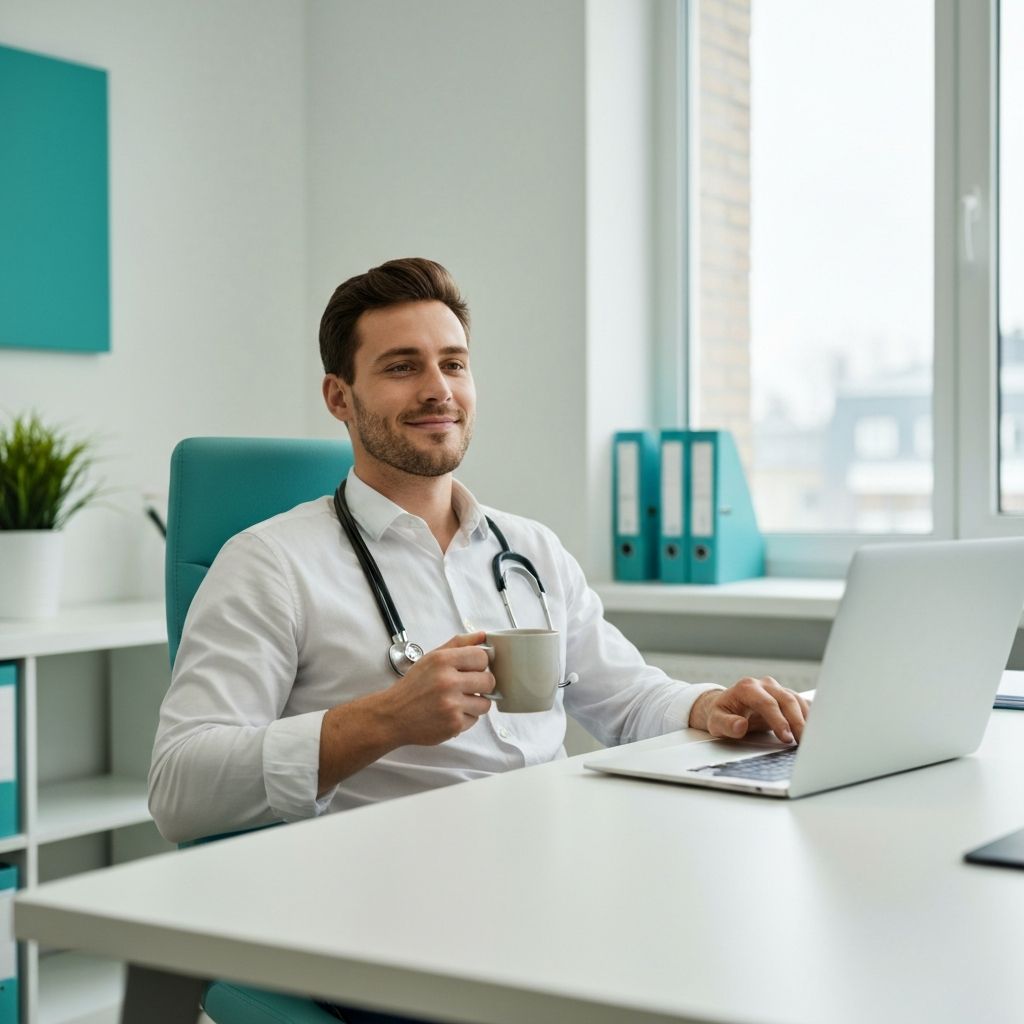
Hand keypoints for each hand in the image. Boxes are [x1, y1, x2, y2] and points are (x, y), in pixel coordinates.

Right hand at [380, 631, 495, 745]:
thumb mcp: (432, 658)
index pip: (482, 657)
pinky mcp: (454, 725)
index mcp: (442, 661)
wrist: (392, 715)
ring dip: (475, 703)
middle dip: (480, 684)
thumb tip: (482, 636)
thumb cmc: (413, 687)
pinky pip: (475, 719)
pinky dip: (464, 717)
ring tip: (457, 701)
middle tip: (466, 687)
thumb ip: (459, 644)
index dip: (480, 664)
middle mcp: (448, 682)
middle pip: (489, 681)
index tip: (473, 669)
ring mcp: (451, 705)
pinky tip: (449, 713)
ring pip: (485, 703)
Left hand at [688, 677, 809, 744]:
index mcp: (746, 687)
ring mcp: (777, 689)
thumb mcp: (715, 722)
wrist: (726, 706)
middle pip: (786, 699)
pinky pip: (802, 703)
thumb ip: (726, 724)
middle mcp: (764, 684)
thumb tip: (740, 726)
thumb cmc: (720, 714)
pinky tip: (816, 730)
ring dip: (806, 720)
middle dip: (797, 721)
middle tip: (803, 742)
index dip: (778, 720)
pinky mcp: (786, 696)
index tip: (786, 737)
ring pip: (797, 700)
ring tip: (811, 739)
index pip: (766, 702)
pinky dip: (810, 716)